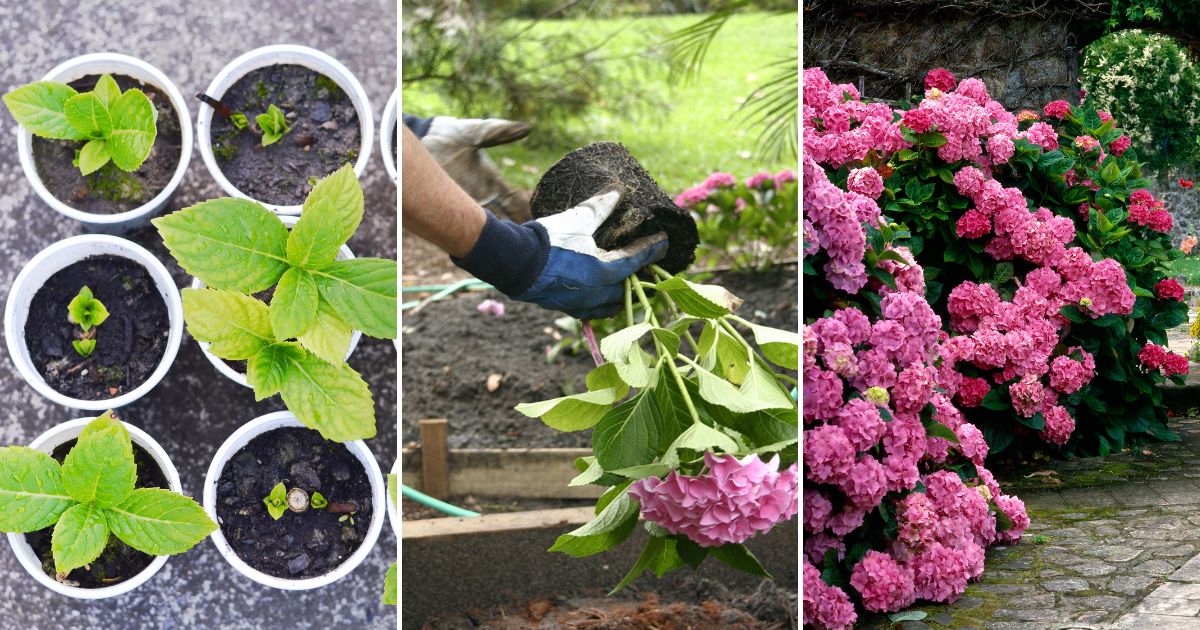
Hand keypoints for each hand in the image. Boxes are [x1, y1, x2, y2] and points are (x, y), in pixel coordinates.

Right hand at [453, 190, 667, 318]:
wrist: (513, 261)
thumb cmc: (548, 239)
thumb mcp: (578, 219)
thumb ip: (600, 207)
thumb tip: (618, 191)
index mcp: (605, 271)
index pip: (637, 260)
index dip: (652, 249)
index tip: (663, 241)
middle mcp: (596, 293)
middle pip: (628, 289)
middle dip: (641, 277)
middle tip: (648, 266)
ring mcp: (581, 304)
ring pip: (611, 305)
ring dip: (622, 295)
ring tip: (626, 284)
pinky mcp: (565, 307)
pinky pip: (591, 310)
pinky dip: (601, 303)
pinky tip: (600, 296)